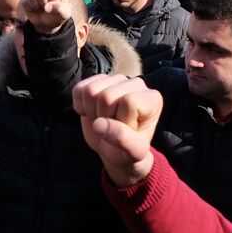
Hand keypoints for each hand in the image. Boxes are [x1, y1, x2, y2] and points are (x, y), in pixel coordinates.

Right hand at [20, 0, 72, 34]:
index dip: (53, 2)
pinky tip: (35, 8)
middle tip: (47, 8)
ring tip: (41, 7)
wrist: (46, 22)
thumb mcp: (64, 14)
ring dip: (36, 7)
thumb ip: (60, 10)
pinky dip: (30, 8)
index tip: (55, 6)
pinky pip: (25, 2)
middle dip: (43, 5)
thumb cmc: (57, 15)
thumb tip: (48, 7)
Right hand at [73, 73, 162, 187]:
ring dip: (91, 111)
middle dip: (103, 117)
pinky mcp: (97, 80)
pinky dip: (80, 106)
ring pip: (91, 90)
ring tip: (103, 120)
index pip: (128, 101)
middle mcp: (136, 84)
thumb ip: (123, 139)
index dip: (121, 120)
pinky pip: (79, 89)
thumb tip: (99, 124)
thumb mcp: (133, 153)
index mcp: (152, 99)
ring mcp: (115, 80)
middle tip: (111, 128)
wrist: (113, 150)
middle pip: (106, 96)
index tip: (125, 131)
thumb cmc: (127, 151)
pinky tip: (92, 113)